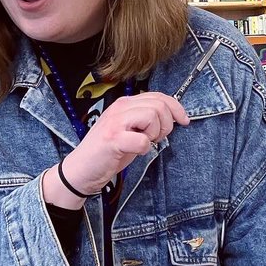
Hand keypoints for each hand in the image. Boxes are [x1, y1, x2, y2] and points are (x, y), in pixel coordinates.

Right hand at [62, 92, 188, 195]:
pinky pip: (143, 141)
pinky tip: (134, 151)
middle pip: (158, 105)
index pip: (158, 96)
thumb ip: (145, 119)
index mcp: (124, 104)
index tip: (183, 120)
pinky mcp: (113, 140)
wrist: (82, 169)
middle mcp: (119, 108)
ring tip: (143, 143)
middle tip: (156, 137)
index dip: (176, 107)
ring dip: (154, 134)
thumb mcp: (128, 129)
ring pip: (152, 117)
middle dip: (166, 124)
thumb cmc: (107, 151)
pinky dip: (144, 149)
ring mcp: (115, 123)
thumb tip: (172, 116)